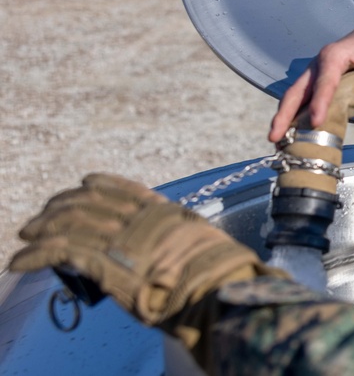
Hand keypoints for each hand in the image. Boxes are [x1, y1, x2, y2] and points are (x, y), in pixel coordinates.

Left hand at [8, 173, 284, 328]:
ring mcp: (120, 237)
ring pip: (70, 222)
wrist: (214, 286)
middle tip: (42, 216)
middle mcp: (139, 219)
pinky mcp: (102, 261)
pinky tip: (19, 261)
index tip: (83, 183)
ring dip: (42, 228)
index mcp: (165, 211)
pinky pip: (58, 252)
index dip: (100, 185)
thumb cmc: (217, 274)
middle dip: (61, 206)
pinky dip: (34, 255)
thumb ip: (180, 243)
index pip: (124, 189)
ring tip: (26, 235)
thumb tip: (170, 253)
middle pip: (91, 203)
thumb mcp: (202, 246)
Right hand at [269, 9, 353, 141]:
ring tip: (275, 140)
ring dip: (284, 116)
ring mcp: (315, 72)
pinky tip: (290, 131)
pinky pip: (302, 98)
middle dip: (285, 114)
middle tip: (274, 137)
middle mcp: (318, 63)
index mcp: (335, 55)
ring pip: (294, 95)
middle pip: (297, 90)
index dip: (319, 103)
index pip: (325, 82)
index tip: (315, 122)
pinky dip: (293, 114)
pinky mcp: (317, 80)